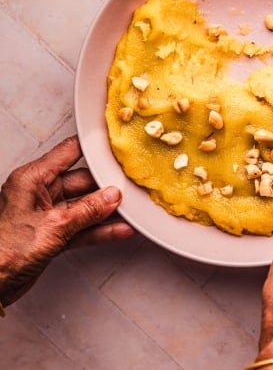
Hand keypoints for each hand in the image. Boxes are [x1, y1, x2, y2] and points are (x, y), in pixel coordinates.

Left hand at [0, 136, 135, 305]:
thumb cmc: (3, 252)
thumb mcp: (54, 226)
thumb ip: (87, 210)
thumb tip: (111, 197)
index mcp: (31, 179)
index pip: (69, 152)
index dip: (93, 150)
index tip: (115, 151)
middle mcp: (39, 193)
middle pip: (83, 181)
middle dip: (107, 187)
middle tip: (130, 189)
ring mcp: (47, 214)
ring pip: (86, 206)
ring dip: (107, 211)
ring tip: (131, 211)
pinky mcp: (53, 235)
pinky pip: (83, 227)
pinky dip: (101, 230)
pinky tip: (119, 230)